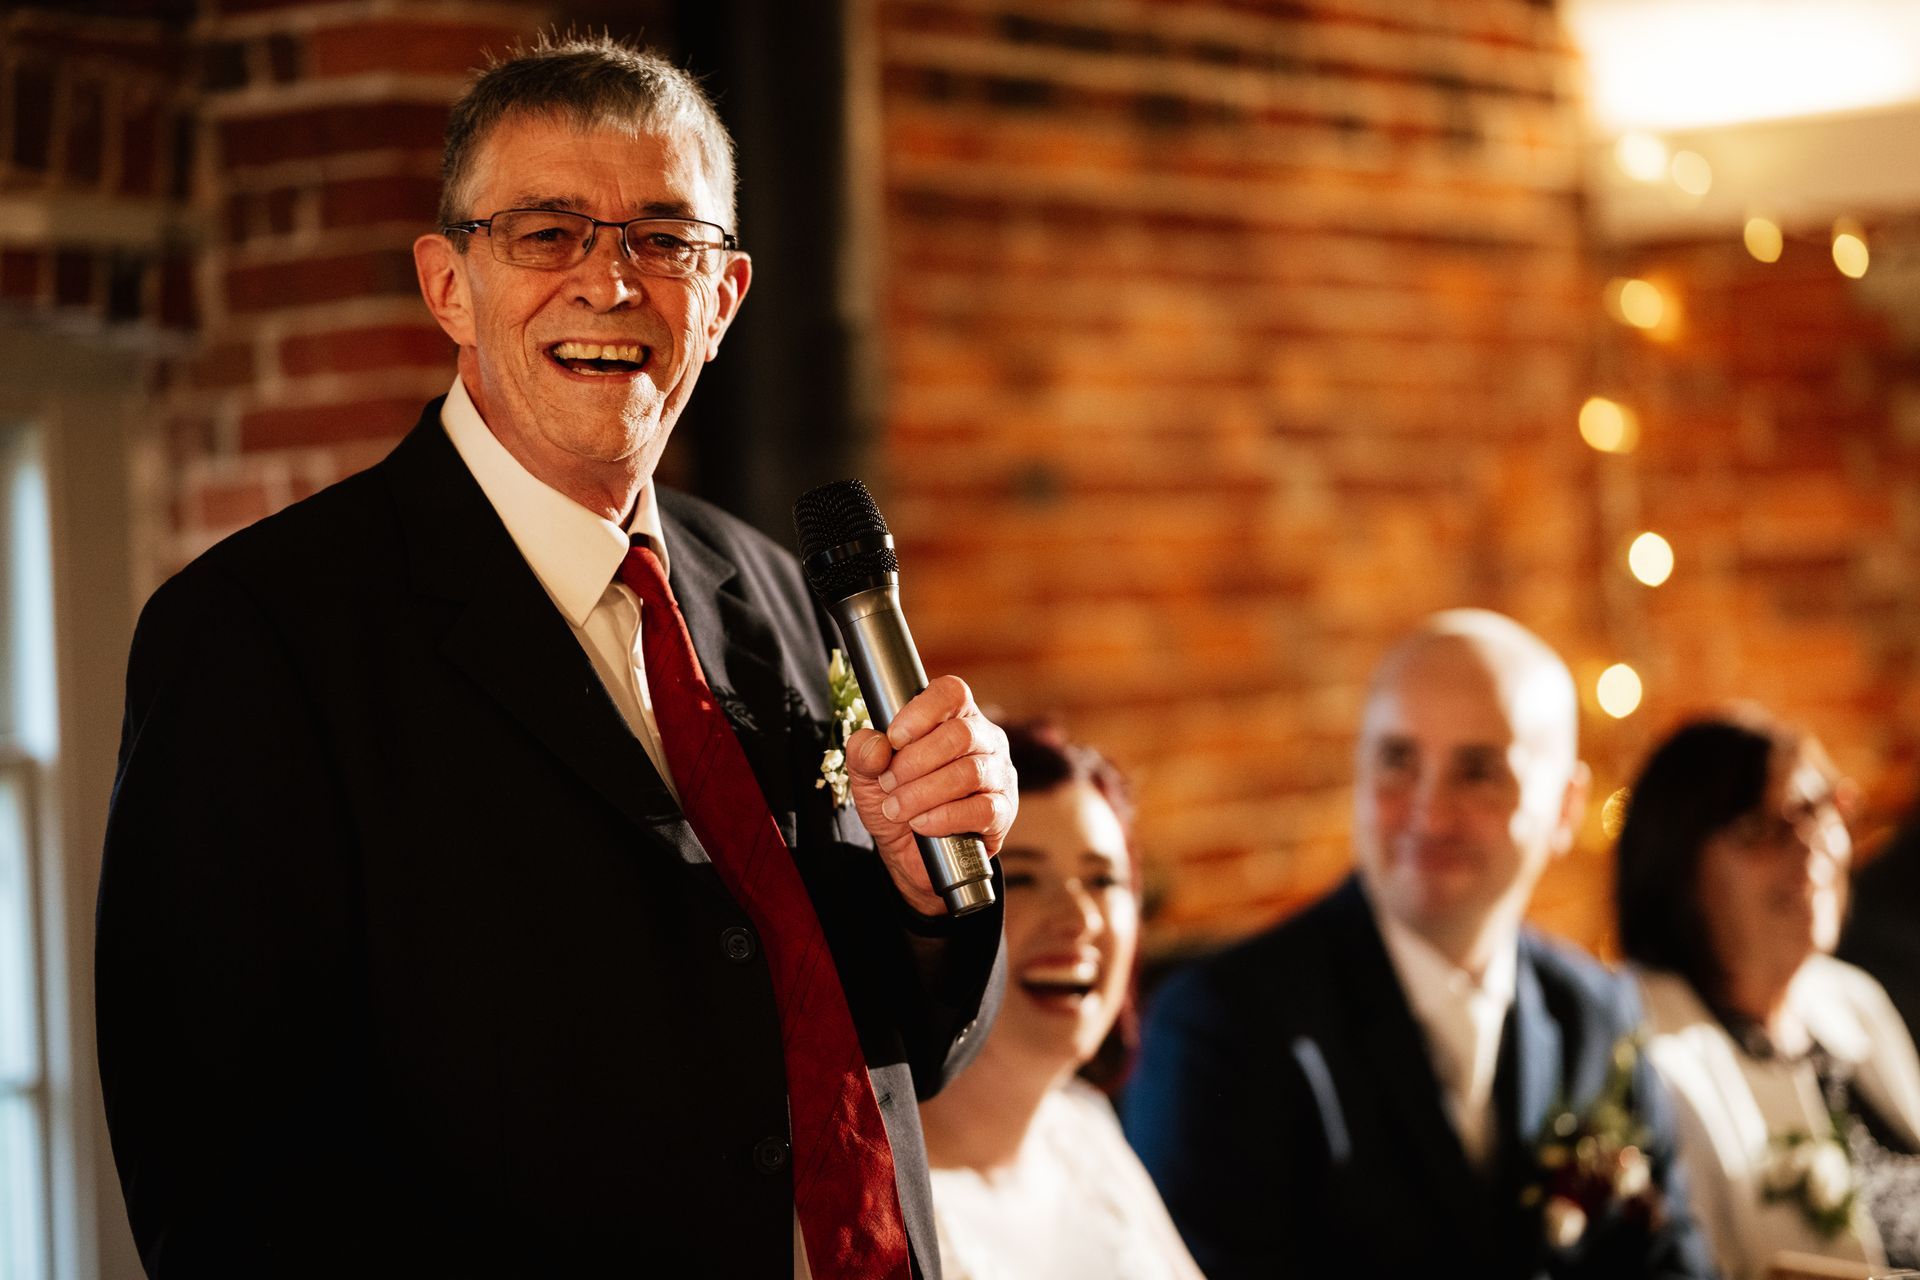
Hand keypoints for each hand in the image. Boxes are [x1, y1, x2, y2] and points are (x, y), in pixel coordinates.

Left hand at [845, 675, 1015, 915]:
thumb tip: (876, 744)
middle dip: (914, 761)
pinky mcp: (1003, 812)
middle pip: (960, 734)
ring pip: (970, 772)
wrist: (909, 853)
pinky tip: (922, 824)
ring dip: (923, 792)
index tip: (894, 738)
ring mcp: (999, 775)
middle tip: (887, 783)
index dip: (922, 711)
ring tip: (896, 808)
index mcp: (955, 717)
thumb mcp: (867, 774)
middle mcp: (985, 740)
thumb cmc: (895, 801)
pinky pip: (982, 809)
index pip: (952, 693)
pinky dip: (945, 818)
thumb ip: (863, 752)